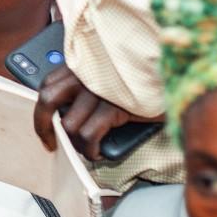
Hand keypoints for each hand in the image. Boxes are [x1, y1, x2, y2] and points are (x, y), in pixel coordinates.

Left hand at [32, 67, 154, 161]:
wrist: (174, 76)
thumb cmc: (143, 78)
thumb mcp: (110, 75)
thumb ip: (88, 83)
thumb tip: (66, 112)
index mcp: (83, 63)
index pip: (47, 84)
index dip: (42, 109)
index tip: (44, 125)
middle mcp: (86, 73)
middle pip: (48, 100)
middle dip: (44, 127)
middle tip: (51, 143)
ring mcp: (98, 90)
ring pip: (69, 124)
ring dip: (74, 144)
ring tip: (85, 149)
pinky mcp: (114, 106)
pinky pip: (89, 135)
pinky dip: (90, 150)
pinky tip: (97, 152)